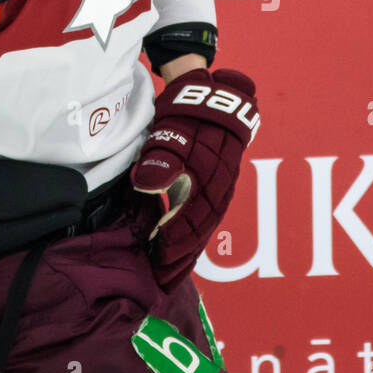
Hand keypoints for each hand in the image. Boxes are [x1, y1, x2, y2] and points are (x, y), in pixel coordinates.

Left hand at [130, 68, 259, 290]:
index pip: (189, 222)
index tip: (158, 268)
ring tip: (175, 269)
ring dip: (191, 249)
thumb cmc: (186, 113)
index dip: (174, 247)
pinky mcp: (222, 181)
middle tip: (163, 280)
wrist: (213, 93)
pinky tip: (188, 243)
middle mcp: (218, 187)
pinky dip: (199, 233)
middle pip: (200, 230)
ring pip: (207, 225)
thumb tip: (148, 184)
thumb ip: (162, 157)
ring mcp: (223, 185)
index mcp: (206, 179)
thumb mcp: (171, 131)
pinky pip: (211, 215)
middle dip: (182, 257)